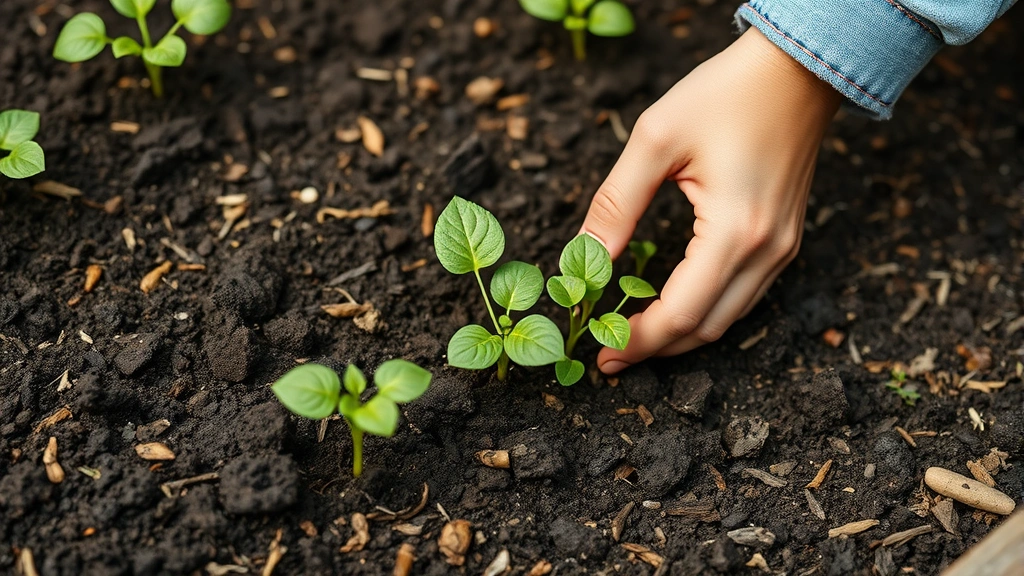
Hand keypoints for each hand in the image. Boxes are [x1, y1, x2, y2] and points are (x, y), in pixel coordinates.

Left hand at [582, 27, 841, 373]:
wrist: (797, 68)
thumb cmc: (725, 92)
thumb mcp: (655, 139)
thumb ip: (616, 204)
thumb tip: (581, 257)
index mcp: (735, 230)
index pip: (681, 313)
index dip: (639, 341)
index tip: (601, 353)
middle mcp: (766, 250)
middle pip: (706, 328)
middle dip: (655, 349)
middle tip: (609, 356)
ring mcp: (782, 249)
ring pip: (728, 319)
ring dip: (680, 336)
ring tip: (634, 338)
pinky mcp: (784, 240)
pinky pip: (743, 296)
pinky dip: (705, 312)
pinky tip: (671, 307)